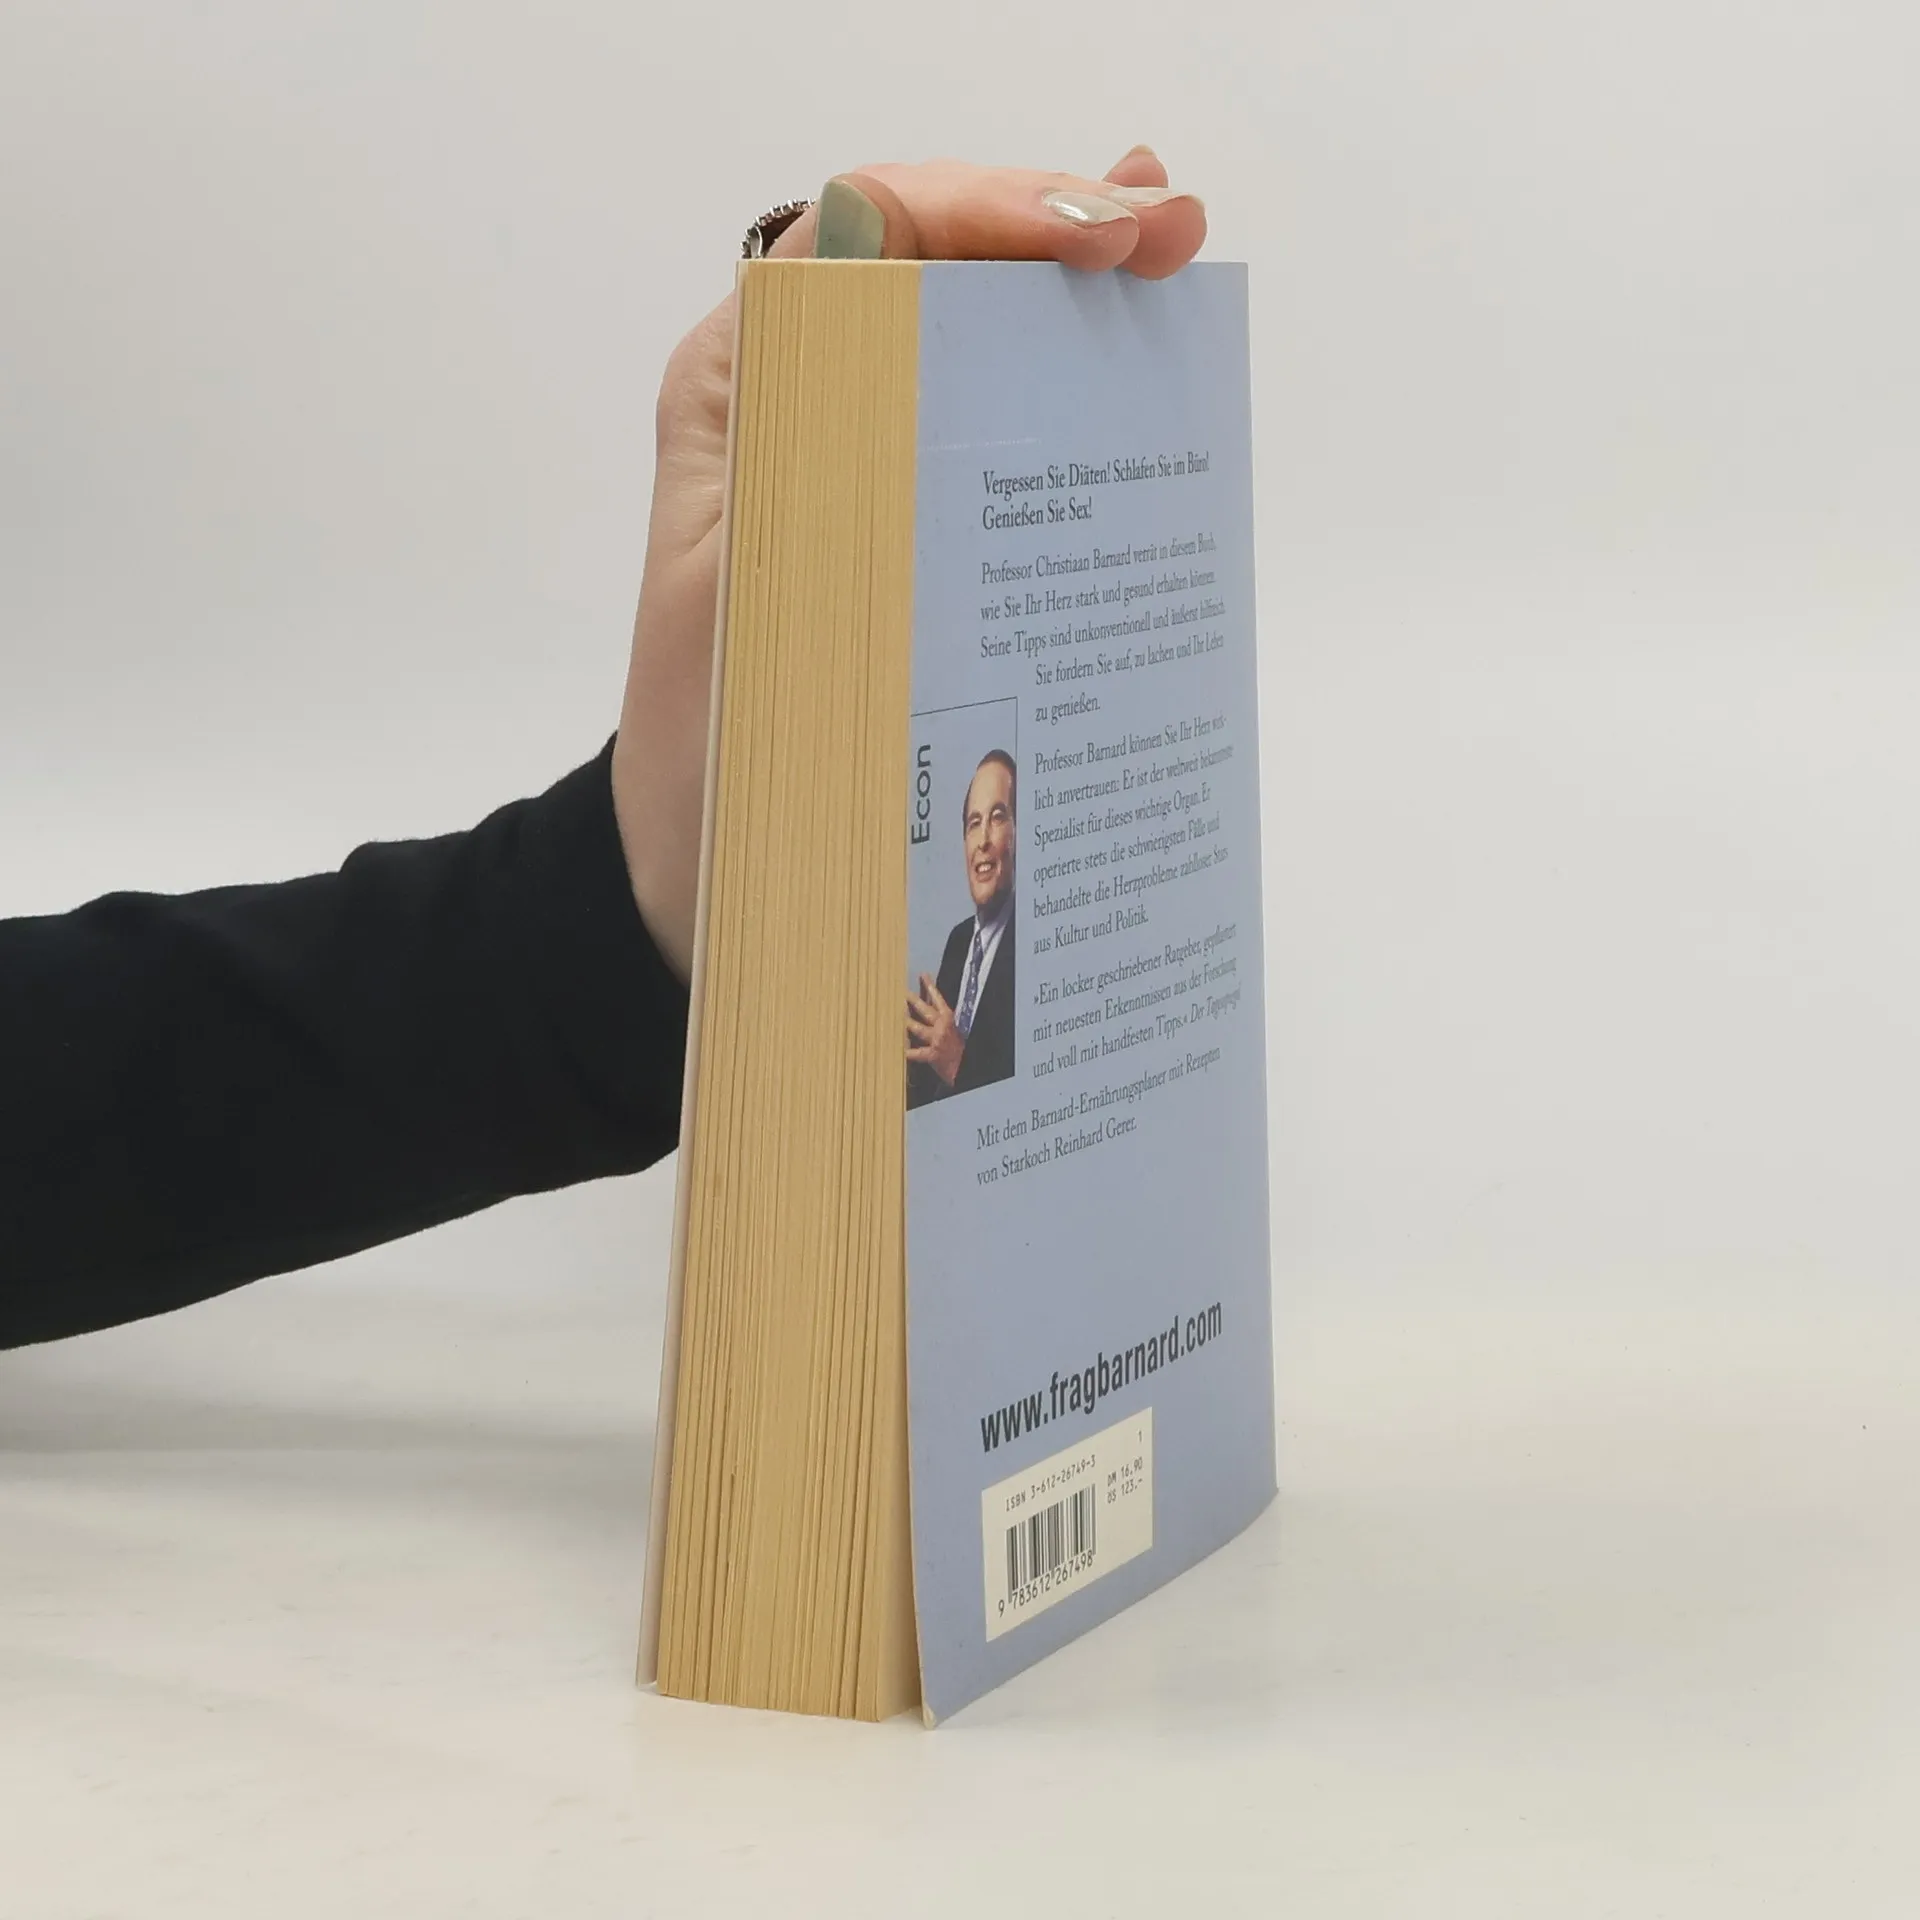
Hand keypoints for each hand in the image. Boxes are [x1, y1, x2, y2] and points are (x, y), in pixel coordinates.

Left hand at [609, 149, 1207, 977]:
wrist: (702, 870)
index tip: (1102, 237)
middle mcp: (806, 405)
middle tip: (1171, 233)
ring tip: (1172, 266)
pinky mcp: (908, 539)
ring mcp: (864, 469)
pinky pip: (995, 447)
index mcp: (747, 386)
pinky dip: (1071, 409)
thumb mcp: (740, 580)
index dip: (995, 208)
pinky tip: (1141, 379)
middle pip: (943, 271)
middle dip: (1060, 233)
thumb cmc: (705, 747)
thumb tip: (866, 246)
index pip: (874, 229)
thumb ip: (799, 426)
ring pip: (979, 346)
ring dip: (1077, 305)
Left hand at [906, 974, 966, 1087]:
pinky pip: (916, 1053)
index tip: (923, 975)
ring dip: (906, 1022)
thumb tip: (929, 1010)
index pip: (938, 999)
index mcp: (949, 1018)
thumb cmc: (960, 1050)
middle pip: (924, 1010)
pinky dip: (907, 1052)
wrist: (967, 1067)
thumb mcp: (954, 1031)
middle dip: (912, 1000)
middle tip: (901, 992)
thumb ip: (942, 1021)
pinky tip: (898, 1051)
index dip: (930, 987)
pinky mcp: (933, 1055)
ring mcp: (937, 1040)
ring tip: (895, 1016)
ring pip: (917, 1027)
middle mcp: (942, 1026)